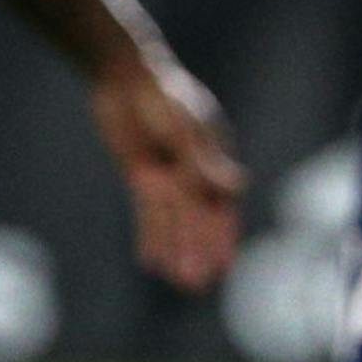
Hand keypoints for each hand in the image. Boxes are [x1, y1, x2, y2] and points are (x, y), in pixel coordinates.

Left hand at [91, 51, 244, 291]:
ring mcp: (168, 175)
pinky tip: (151, 262)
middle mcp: (194, 171)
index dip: (223, 237)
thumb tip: (238, 190)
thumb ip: (205, 163)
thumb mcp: (185, 129)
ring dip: (176, 250)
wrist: (124, 75)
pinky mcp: (143, 175)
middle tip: (196, 286)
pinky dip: (151, 236)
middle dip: (197, 252)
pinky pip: (149, 213)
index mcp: (215, 157)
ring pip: (173, 222)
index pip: (221, 205)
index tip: (225, 267)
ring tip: (179, 282)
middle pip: (197, 220)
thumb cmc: (162, 94)